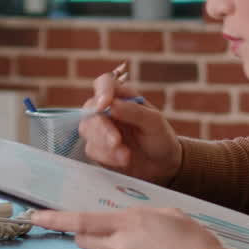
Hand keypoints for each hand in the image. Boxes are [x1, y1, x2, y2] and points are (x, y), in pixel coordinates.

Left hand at [31, 208, 219, 248]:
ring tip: (134, 247)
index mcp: (129, 221)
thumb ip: (145, 215)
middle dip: (83, 234)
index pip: (81, 220)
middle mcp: (121, 243)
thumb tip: (134, 220)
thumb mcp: (171, 213)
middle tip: (95, 231)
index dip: (55, 219)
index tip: (35, 217)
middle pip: (84, 239)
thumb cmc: (194, 241)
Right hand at [79, 65, 181, 184]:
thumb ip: (134, 111)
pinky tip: (123, 160)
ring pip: (87, 129)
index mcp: (122, 96)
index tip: (104, 105)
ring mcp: (100, 128)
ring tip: (126, 156)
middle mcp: (107, 109)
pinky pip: (91, 149)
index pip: (104, 83)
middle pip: (90, 109)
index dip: (102, 91)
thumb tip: (111, 104)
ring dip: (105, 145)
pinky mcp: (97, 147)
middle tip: (117, 142)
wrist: (162, 165)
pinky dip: (106, 157)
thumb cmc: (160, 137)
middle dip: (102, 128)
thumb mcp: (154, 122)